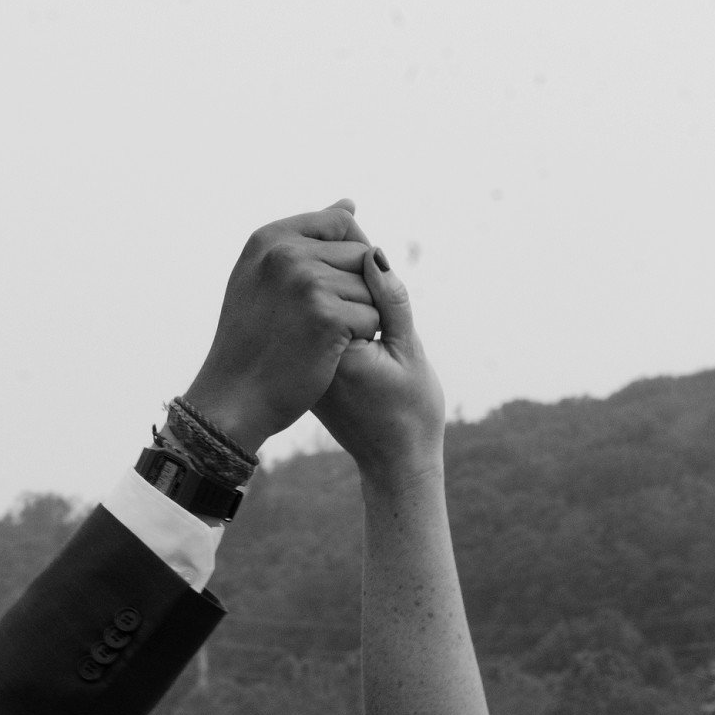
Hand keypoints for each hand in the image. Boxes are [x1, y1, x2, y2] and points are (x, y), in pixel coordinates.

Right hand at [182, 201, 384, 454]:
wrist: (234, 398)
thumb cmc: (252, 344)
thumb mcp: (262, 279)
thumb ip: (304, 240)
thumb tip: (350, 204)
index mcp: (269, 238)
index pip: (338, 223)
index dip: (349, 258)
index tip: (334, 290)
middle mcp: (286, 252)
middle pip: (361, 256)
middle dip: (356, 291)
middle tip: (325, 324)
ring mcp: (307, 282)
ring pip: (371, 288)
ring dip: (360, 317)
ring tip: (324, 339)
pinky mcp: (327, 315)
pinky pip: (373, 317)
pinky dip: (361, 340)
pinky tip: (332, 353)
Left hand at [313, 251, 444, 480]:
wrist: (394, 461)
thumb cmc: (410, 412)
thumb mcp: (409, 351)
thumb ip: (391, 301)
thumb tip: (371, 253)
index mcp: (331, 345)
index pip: (341, 277)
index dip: (372, 277)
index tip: (388, 316)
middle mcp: (307, 349)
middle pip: (325, 285)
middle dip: (360, 288)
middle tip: (383, 339)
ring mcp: (304, 358)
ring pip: (323, 302)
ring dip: (351, 302)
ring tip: (376, 347)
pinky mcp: (309, 363)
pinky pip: (322, 323)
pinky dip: (343, 321)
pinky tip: (366, 348)